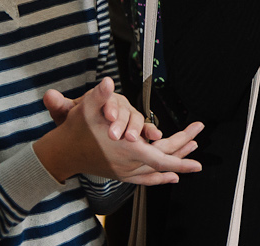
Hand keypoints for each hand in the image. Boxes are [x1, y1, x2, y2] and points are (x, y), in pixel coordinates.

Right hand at [35, 78, 203, 185]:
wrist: (61, 153)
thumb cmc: (76, 130)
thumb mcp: (86, 109)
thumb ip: (99, 95)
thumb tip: (107, 81)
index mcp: (127, 150)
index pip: (161, 160)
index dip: (181, 161)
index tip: (198, 164)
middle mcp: (128, 164)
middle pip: (164, 160)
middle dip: (184, 149)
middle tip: (198, 134)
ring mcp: (125, 171)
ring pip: (157, 169)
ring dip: (176, 159)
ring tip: (192, 148)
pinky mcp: (121, 174)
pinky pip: (147, 178)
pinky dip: (161, 177)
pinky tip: (172, 177)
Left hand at [42, 86, 162, 142]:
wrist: (84, 131)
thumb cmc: (76, 120)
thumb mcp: (66, 113)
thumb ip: (59, 105)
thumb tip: (49, 95)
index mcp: (102, 98)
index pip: (108, 99)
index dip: (110, 107)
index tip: (108, 115)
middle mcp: (118, 105)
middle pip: (124, 111)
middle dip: (122, 123)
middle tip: (115, 134)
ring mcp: (129, 117)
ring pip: (136, 120)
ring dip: (137, 129)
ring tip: (133, 138)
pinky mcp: (136, 129)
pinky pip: (146, 129)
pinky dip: (151, 132)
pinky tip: (155, 137)